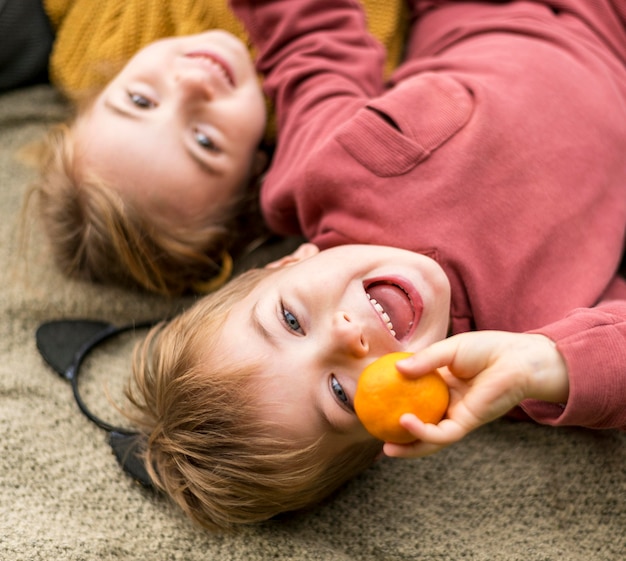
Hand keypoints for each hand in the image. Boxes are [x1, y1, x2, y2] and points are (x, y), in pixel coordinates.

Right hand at [384, 331, 568, 457]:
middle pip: (420, 425)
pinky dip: (422, 432)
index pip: (415, 399)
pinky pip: (442, 434)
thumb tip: (396, 369)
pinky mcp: (467, 422)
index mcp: (442, 386)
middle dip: (400, 438)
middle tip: (377, 437)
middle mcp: (448, 405)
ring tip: (387, 448)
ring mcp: (457, 415)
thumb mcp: (448, 350)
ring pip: (430, 439)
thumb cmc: (486, 349)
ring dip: (409, 446)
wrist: (516, 357)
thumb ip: (424, 361)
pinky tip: (406, 423)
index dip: (395, 404)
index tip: (374, 404)